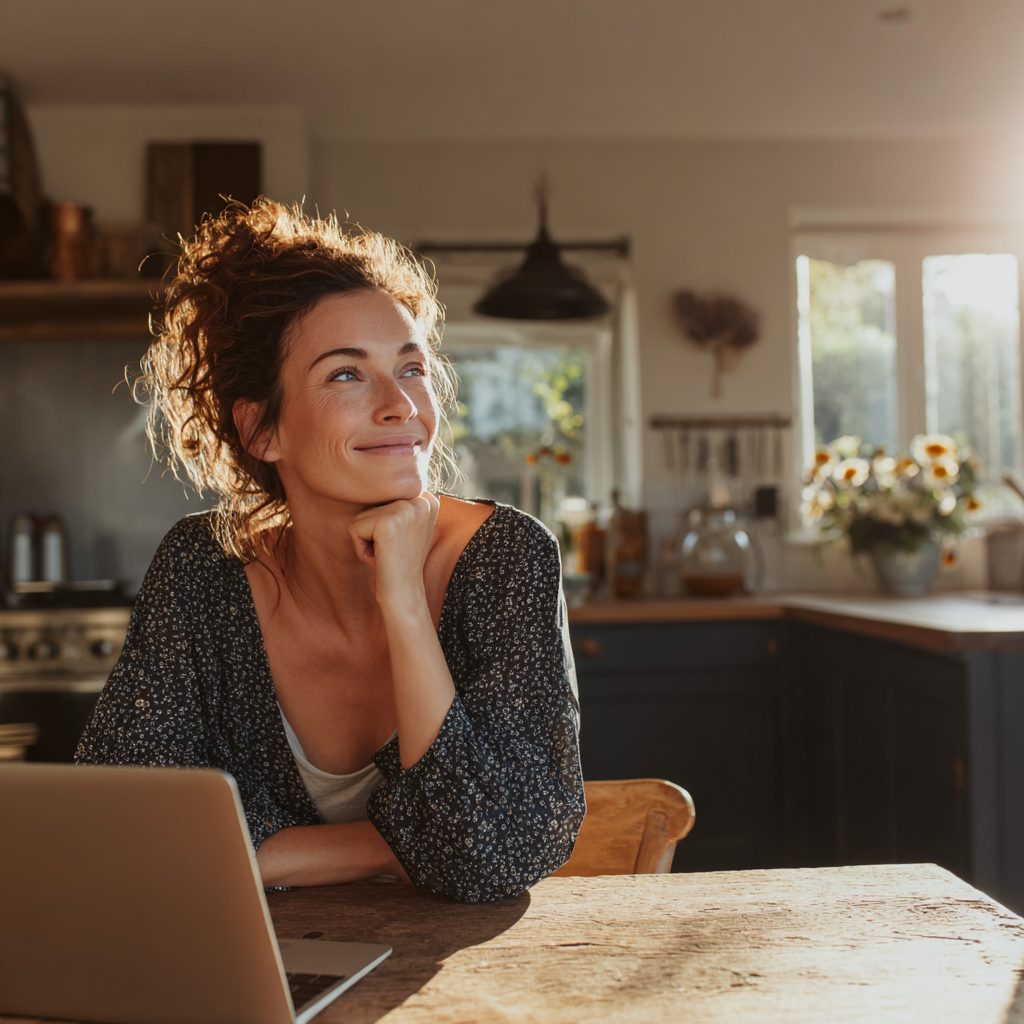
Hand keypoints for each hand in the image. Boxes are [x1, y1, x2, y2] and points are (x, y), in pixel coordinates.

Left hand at [348, 491, 439, 611]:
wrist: (404, 594)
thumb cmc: (400, 563)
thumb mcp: (409, 527)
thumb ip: (401, 505)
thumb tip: (377, 485)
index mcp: (428, 499)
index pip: (385, 496)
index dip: (385, 523)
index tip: (401, 542)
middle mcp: (421, 500)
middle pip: (373, 504)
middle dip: (374, 530)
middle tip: (392, 550)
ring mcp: (406, 509)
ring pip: (362, 516)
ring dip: (367, 539)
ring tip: (386, 554)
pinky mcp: (388, 523)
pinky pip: (354, 528)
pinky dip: (360, 548)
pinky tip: (379, 558)